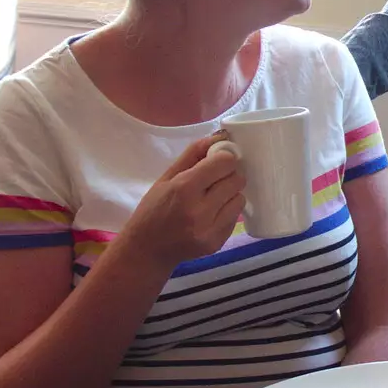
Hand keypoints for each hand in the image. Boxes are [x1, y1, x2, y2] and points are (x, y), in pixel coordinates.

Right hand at [115, 136, 246, 271]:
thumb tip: (220, 136)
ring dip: (230, 195)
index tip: (217, 162)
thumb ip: (193, 154)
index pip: (225, 162)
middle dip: (228, 176)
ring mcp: (210, 229)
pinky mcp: (217, 243)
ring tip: (212, 199)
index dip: (223, 159)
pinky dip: (226, 213)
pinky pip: (235, 218)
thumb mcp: (166, 177)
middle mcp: (200, 209)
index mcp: (185, 188)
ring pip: (240, 199)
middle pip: (237, 179)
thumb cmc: (153, 209)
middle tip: (214, 181)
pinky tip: (210, 215)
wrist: (147, 250)